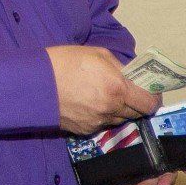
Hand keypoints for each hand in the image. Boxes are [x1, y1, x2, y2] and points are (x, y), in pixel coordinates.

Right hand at [46, 46, 160, 134]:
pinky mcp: (84, 130)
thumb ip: (121, 68)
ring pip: (119, 120)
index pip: (149, 103)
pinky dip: (101, 116)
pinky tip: (89, 103)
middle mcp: (110, 109)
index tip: (150, 92)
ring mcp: (97, 122)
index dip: (153, 98)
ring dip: (119, 110)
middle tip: (129, 92)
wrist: (32, 83)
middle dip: (136, 103)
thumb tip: (132, 77)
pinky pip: (102, 124)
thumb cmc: (64, 62)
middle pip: (136, 113)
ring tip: (105, 96)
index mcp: (117, 88)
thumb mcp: (97, 54)